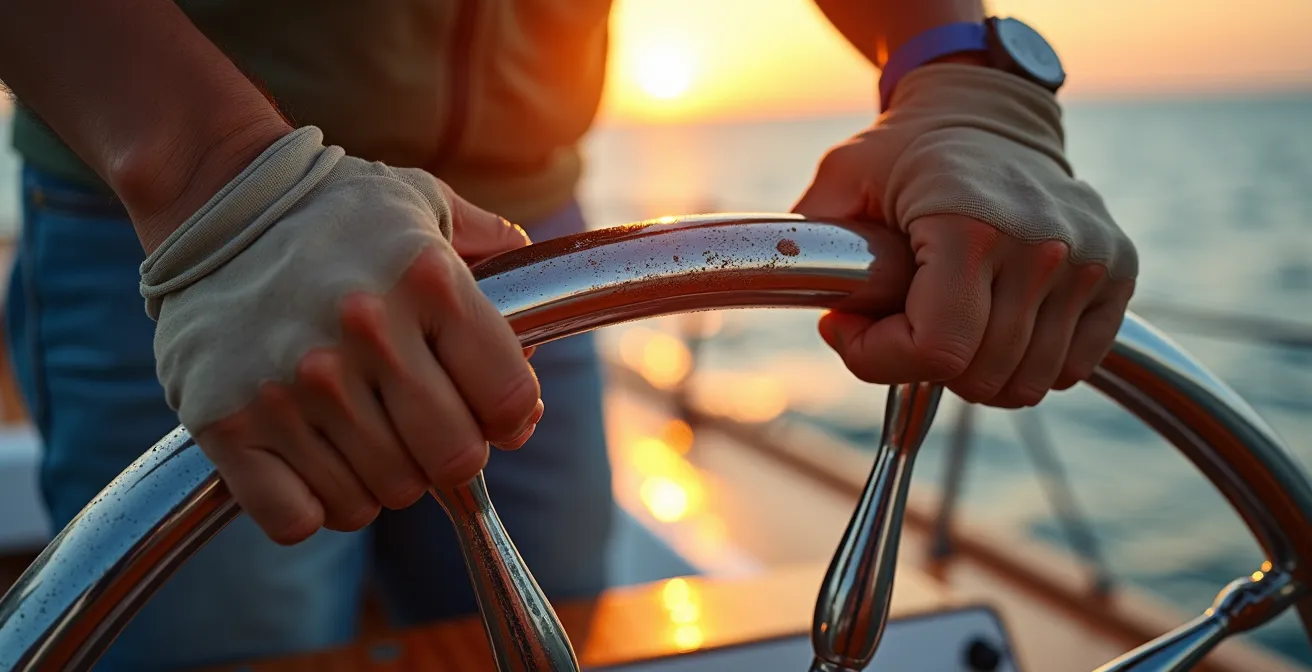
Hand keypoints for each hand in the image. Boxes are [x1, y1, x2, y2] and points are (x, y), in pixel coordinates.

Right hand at [144, 128, 542, 543]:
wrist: (214, 197)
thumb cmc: (336, 210)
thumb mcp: (427, 204)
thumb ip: (494, 249)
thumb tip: (538, 328)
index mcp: (429, 281)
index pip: (510, 400)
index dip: (510, 417)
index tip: (492, 413)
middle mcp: (364, 333)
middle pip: (452, 461)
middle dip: (449, 453)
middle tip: (423, 425)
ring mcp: (292, 384)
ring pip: (380, 496)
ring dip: (382, 476)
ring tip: (361, 428)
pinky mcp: (227, 423)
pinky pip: (299, 518)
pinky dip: (313, 504)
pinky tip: (311, 458)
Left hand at [793, 64, 1136, 407]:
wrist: (988, 111)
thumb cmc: (907, 151)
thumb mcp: (840, 182)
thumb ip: (809, 245)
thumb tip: (808, 304)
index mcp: (969, 226)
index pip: (937, 351)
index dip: (879, 359)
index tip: (851, 327)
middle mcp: (1040, 246)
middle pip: (981, 376)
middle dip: (921, 364)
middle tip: (897, 322)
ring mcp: (1087, 261)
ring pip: (1026, 382)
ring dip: (975, 370)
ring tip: (945, 323)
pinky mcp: (1116, 271)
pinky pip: (1070, 367)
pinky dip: (1027, 363)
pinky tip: (993, 324)